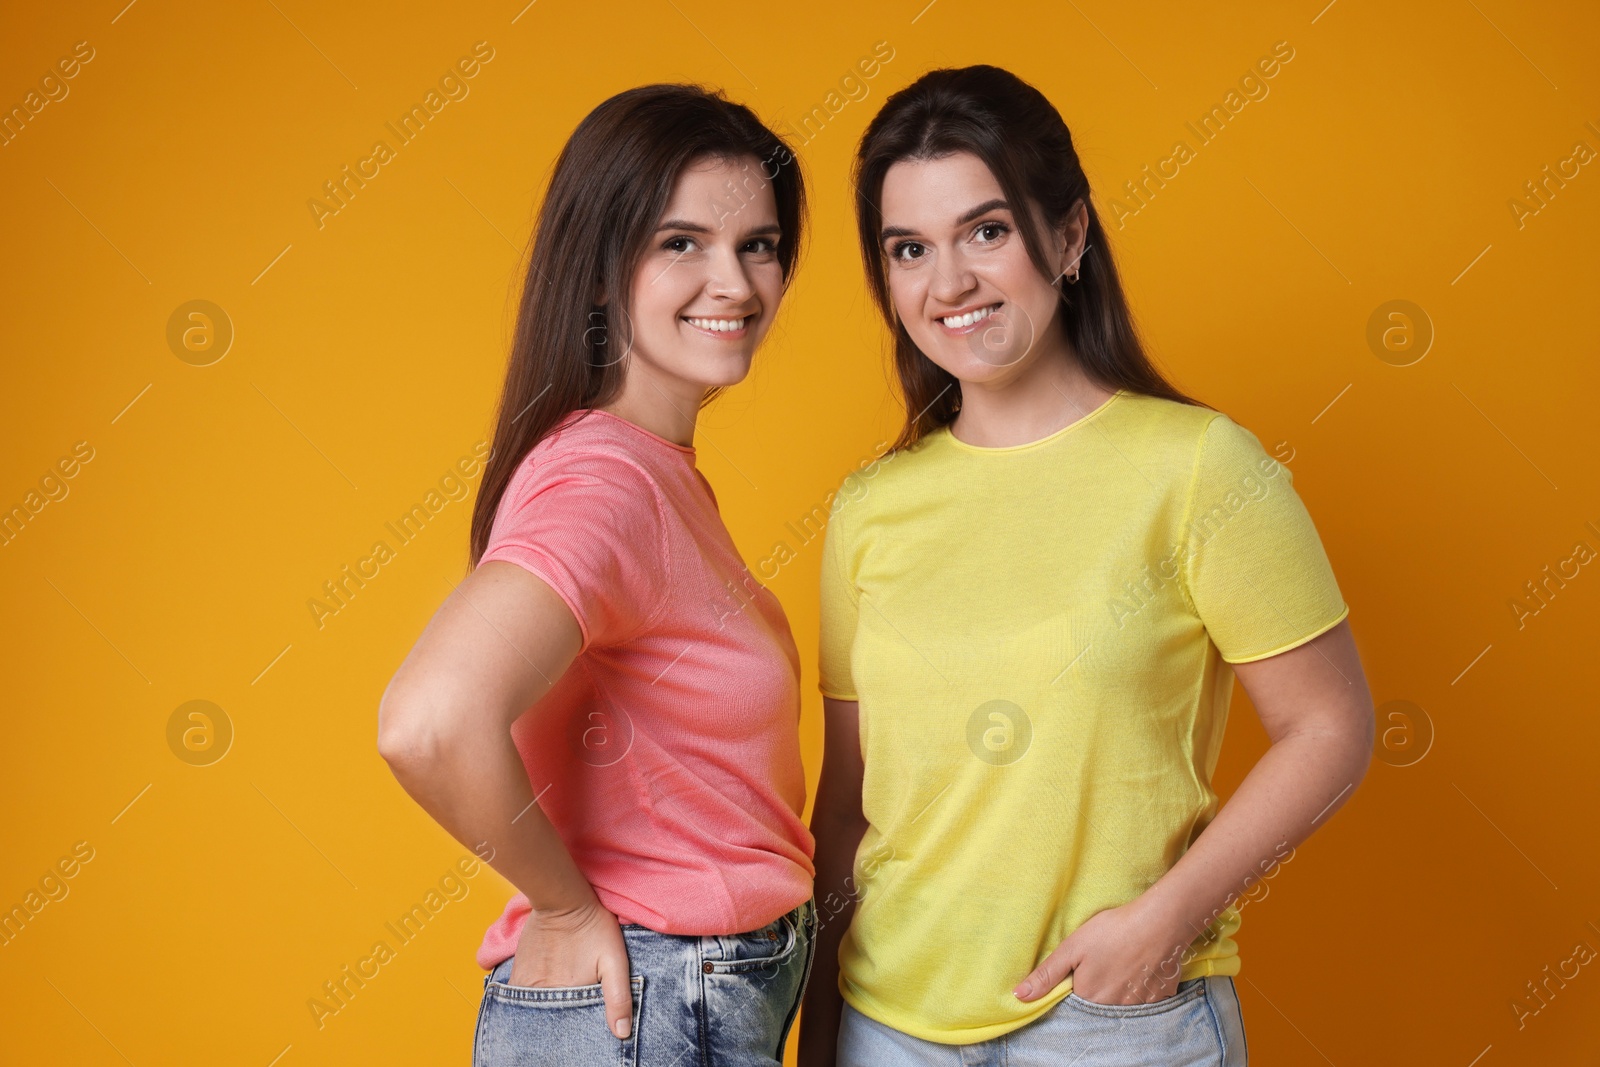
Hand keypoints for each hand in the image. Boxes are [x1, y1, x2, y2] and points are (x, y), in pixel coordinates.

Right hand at [509, 893, 634, 1038]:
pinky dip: (528, 996)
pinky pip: (517, 992)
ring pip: (531, 1007)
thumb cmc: (593, 927)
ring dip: (543, 1007)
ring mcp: (524, 980)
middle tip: (571, 1005)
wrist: (564, 899)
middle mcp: (538, 992)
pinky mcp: (517, 968)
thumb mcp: (615, 962)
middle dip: (559, 1018)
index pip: (565, 1028)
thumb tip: (621, 1034)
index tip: (580, 1026)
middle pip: (548, 1017)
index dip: (574, 1029)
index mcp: (563, 995)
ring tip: (557, 996)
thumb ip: (619, 998)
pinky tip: (543, 986)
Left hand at [1013, 898, 1189, 1005]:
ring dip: (1120, 989)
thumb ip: (1046, 974)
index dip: (1077, 985)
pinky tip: (1141, 966)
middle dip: (1099, 988)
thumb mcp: (1072, 948)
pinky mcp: (1160, 998)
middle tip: (1107, 961)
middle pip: (1099, 1005)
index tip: (1084, 968)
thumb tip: (1019, 996)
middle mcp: (1114, 1009)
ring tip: (1123, 962)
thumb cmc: (1113, 931)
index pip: (1076, 1002)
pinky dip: (1141, 987)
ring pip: (1122, 1003)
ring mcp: (1139, 1006)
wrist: (1161, 922)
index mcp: (1089, 998)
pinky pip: (1144, 1000)